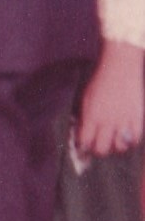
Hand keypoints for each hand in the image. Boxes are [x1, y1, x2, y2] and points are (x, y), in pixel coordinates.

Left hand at [77, 39, 144, 156]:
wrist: (120, 69)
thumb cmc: (100, 81)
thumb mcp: (86, 98)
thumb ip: (85, 116)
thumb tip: (83, 131)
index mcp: (90, 116)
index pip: (85, 141)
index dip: (83, 147)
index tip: (84, 148)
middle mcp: (106, 122)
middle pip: (101, 149)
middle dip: (98, 151)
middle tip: (99, 148)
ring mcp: (123, 121)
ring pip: (119, 147)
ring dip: (116, 147)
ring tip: (114, 143)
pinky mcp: (137, 118)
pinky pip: (135, 139)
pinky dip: (132, 142)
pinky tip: (128, 139)